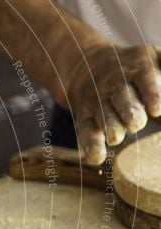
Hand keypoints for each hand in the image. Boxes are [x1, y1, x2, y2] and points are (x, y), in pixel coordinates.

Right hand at [61, 43, 160, 163]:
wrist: (88, 64)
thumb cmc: (135, 68)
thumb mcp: (155, 59)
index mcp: (139, 69)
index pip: (145, 80)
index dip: (150, 94)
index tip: (155, 110)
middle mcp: (115, 85)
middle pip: (121, 98)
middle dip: (129, 112)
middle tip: (136, 124)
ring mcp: (97, 102)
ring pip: (103, 115)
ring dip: (110, 127)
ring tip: (115, 139)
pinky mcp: (85, 118)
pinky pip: (85, 132)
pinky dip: (90, 145)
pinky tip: (97, 158)